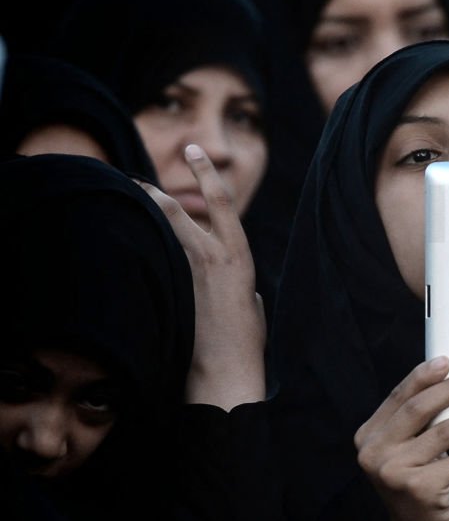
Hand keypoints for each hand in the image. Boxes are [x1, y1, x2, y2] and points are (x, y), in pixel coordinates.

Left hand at [139, 144, 264, 409]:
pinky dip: (137, 246)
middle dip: (151, 191)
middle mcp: (214, 256)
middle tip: (132, 179)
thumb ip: (245, 289)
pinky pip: (151, 257)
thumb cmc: (246, 344)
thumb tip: (243, 291)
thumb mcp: (254, 306)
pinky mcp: (171, 290)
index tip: (193, 150)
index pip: (222, 201)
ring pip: (158, 232)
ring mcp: (189, 273)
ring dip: (140, 216)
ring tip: (121, 202)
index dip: (205, 171)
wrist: (226, 370)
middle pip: (175, 209)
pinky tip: (120, 241)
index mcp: (240, 256)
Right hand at [354, 357, 448, 520]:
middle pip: (420, 409)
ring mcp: (396, 473)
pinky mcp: (422, 490)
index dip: (424, 376)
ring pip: (446, 432)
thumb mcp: (410, 452)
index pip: (399, 397)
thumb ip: (418, 423)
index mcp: (368, 437)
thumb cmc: (423, 486)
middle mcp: (375, 453)